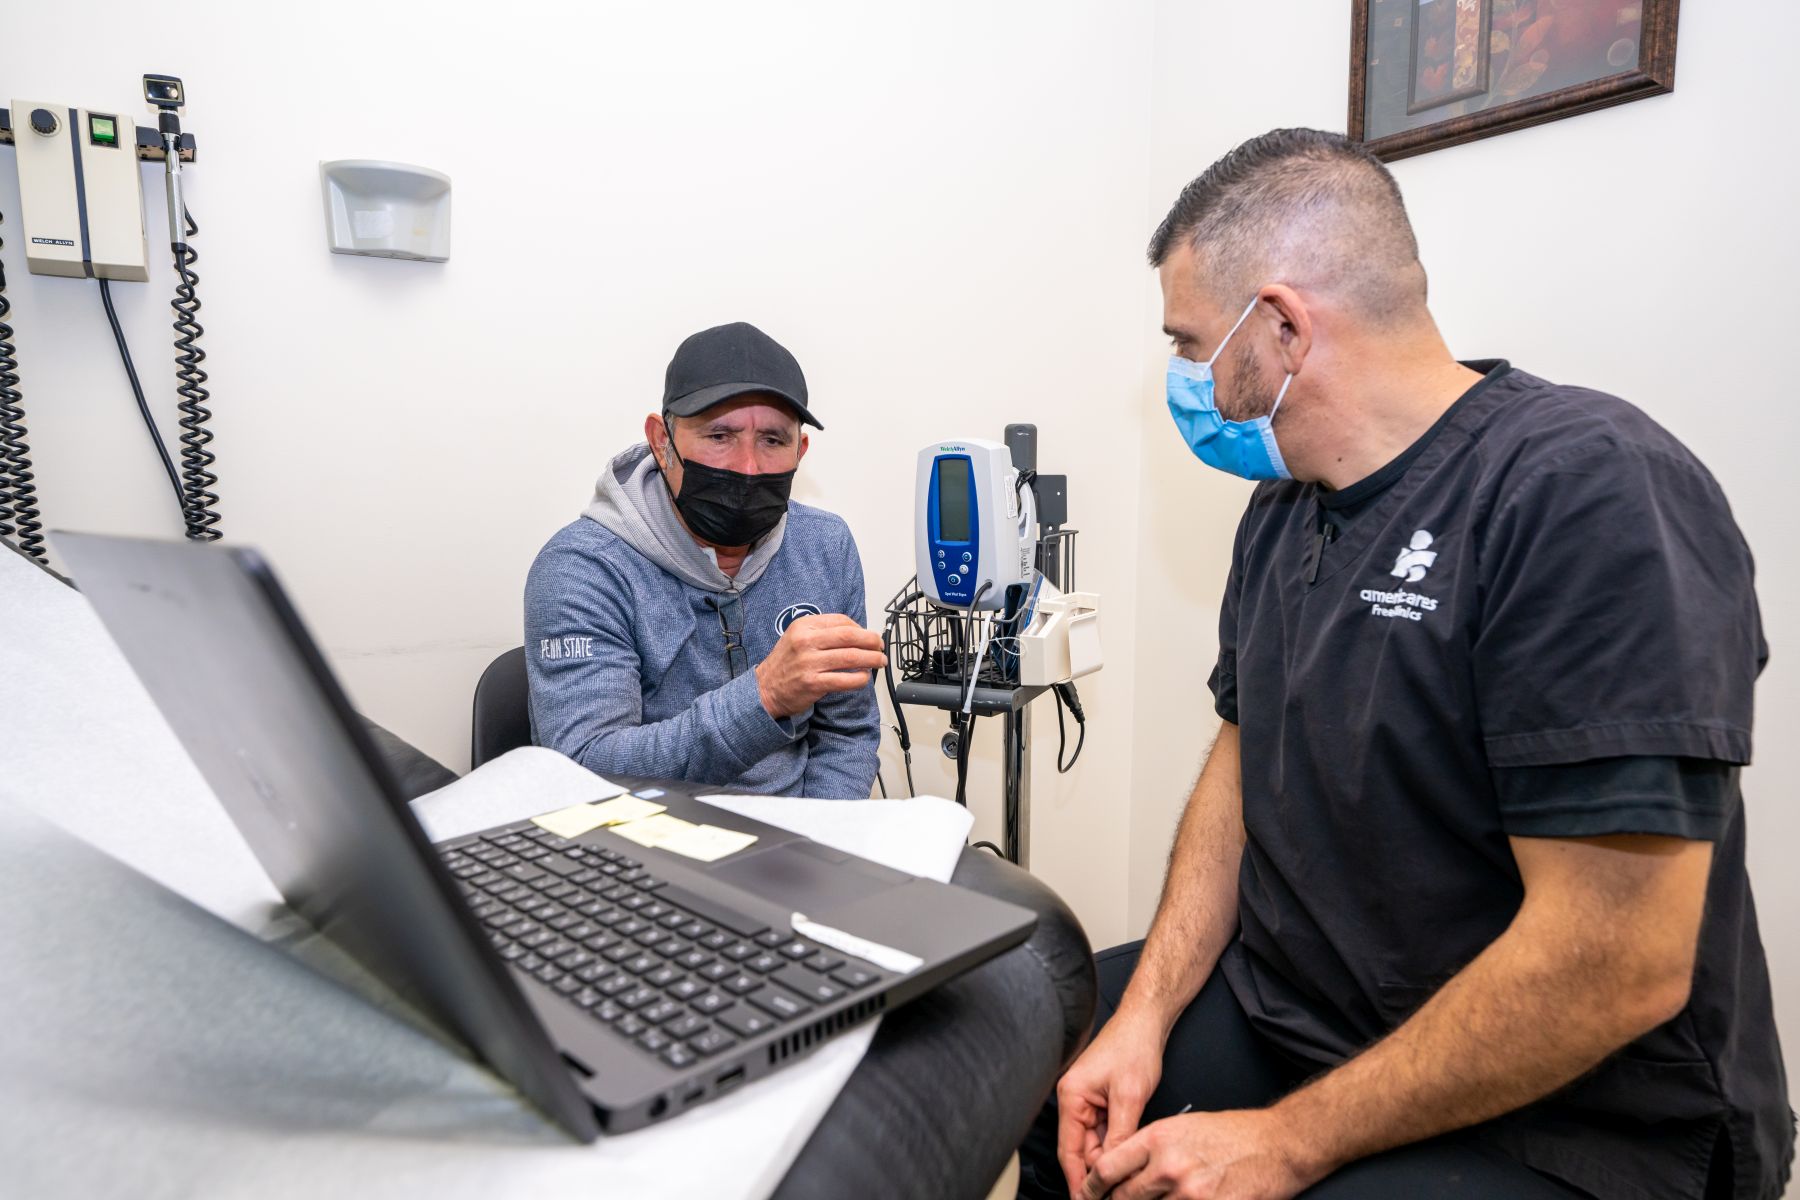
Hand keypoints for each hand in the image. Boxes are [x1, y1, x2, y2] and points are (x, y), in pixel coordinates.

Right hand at [754, 613, 885, 718]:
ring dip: (871, 659)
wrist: (764, 689)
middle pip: (849, 636)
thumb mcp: (797, 637)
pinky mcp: (813, 683)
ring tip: (880, 661)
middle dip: (871, 641)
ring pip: (851, 657)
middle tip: (880, 646)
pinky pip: (845, 680)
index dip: (860, 628)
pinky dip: (860, 679)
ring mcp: (809, 663)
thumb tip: (856, 634)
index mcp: (803, 626)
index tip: (868, 635)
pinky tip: (864, 678)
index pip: (841, 621)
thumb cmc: (785, 664)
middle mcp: (806, 642)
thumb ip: (822, 633)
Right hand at [1056, 1009, 1168, 1196]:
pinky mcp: (1101, 1100)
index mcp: (1071, 1097)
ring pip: (1095, 1143)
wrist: (1145, 1022)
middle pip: (1082, 1150)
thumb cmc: (1133, 1046)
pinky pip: (1105, 1132)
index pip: (1069, 1150)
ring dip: (1109, 1159)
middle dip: (1097, 1173)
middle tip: (1114, 1195)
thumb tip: (1114, 1167)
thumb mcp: (1129, 1096)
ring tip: (1125, 1181)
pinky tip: (1127, 1159)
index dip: (1078, 1181)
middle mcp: (1074, 1100)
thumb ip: (1120, 1134)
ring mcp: (1087, 1101)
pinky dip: (1115, 1145)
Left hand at [1079, 1110, 1314, 1199]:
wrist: (1277, 1144)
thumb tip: (1122, 1172)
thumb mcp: (1183, 1127)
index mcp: (1158, 1138)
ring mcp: (1189, 1191)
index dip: (1091, 1188)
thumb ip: (1150, 1149)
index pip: (1108, 1168)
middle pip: (1123, 1197)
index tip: (1086, 1196)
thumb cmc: (1232, 1134)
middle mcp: (1169, 1165)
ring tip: (1154, 1198)